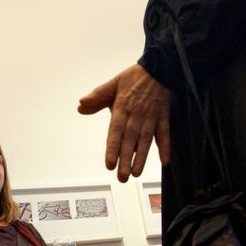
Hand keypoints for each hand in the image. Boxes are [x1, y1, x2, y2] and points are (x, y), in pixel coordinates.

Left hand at [79, 64, 172, 181]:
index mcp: (122, 106)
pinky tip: (165, 161)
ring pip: (146, 140)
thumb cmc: (135, 77)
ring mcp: (151, 117)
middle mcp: (136, 114)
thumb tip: (81, 105)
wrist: (160, 68)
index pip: (116, 131)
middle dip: (126, 159)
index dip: (113, 147)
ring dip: (142, 157)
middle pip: (130, 140)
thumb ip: (97, 96)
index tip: (109, 163)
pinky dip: (165, 146)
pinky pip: (165, 133)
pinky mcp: (163, 117)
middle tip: (122, 177)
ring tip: (136, 173)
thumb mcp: (113, 83)